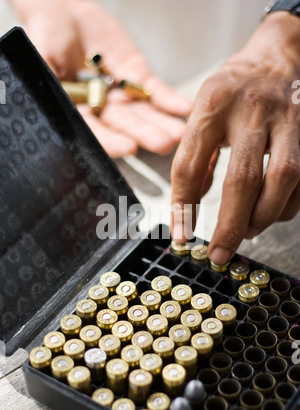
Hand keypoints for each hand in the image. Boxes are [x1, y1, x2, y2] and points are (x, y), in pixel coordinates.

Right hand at [11, 0, 191, 157]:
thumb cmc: (46, 38)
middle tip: (163, 143)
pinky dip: (170, 100)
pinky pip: (156, 92)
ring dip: (162, 123)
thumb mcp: (41, 62)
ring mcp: (122, 96)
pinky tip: (184, 108)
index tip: (128, 148)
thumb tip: (52, 108)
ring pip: (144, 113)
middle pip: (125, 126)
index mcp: (77, 113)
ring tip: (179, 132)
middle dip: (144, 134)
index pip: (94, 133)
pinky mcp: (138, 79)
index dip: (110, 141)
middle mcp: (102, 111)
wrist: (64, 13)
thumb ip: (48, 85)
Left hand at [170, 12, 299, 263]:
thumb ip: (195, 158)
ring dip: (263, 216)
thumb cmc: (232, 91)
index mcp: (212, 105)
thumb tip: (188, 208)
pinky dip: (286, 205)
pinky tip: (270, 213)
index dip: (182, 206)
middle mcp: (250, 111)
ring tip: (247, 232)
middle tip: (220, 252)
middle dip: (229, 225)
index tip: (182, 235)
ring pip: (282, 179)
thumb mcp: (201, 114)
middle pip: (241, 179)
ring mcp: (286, 120)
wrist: (275, 58)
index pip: (189, 165)